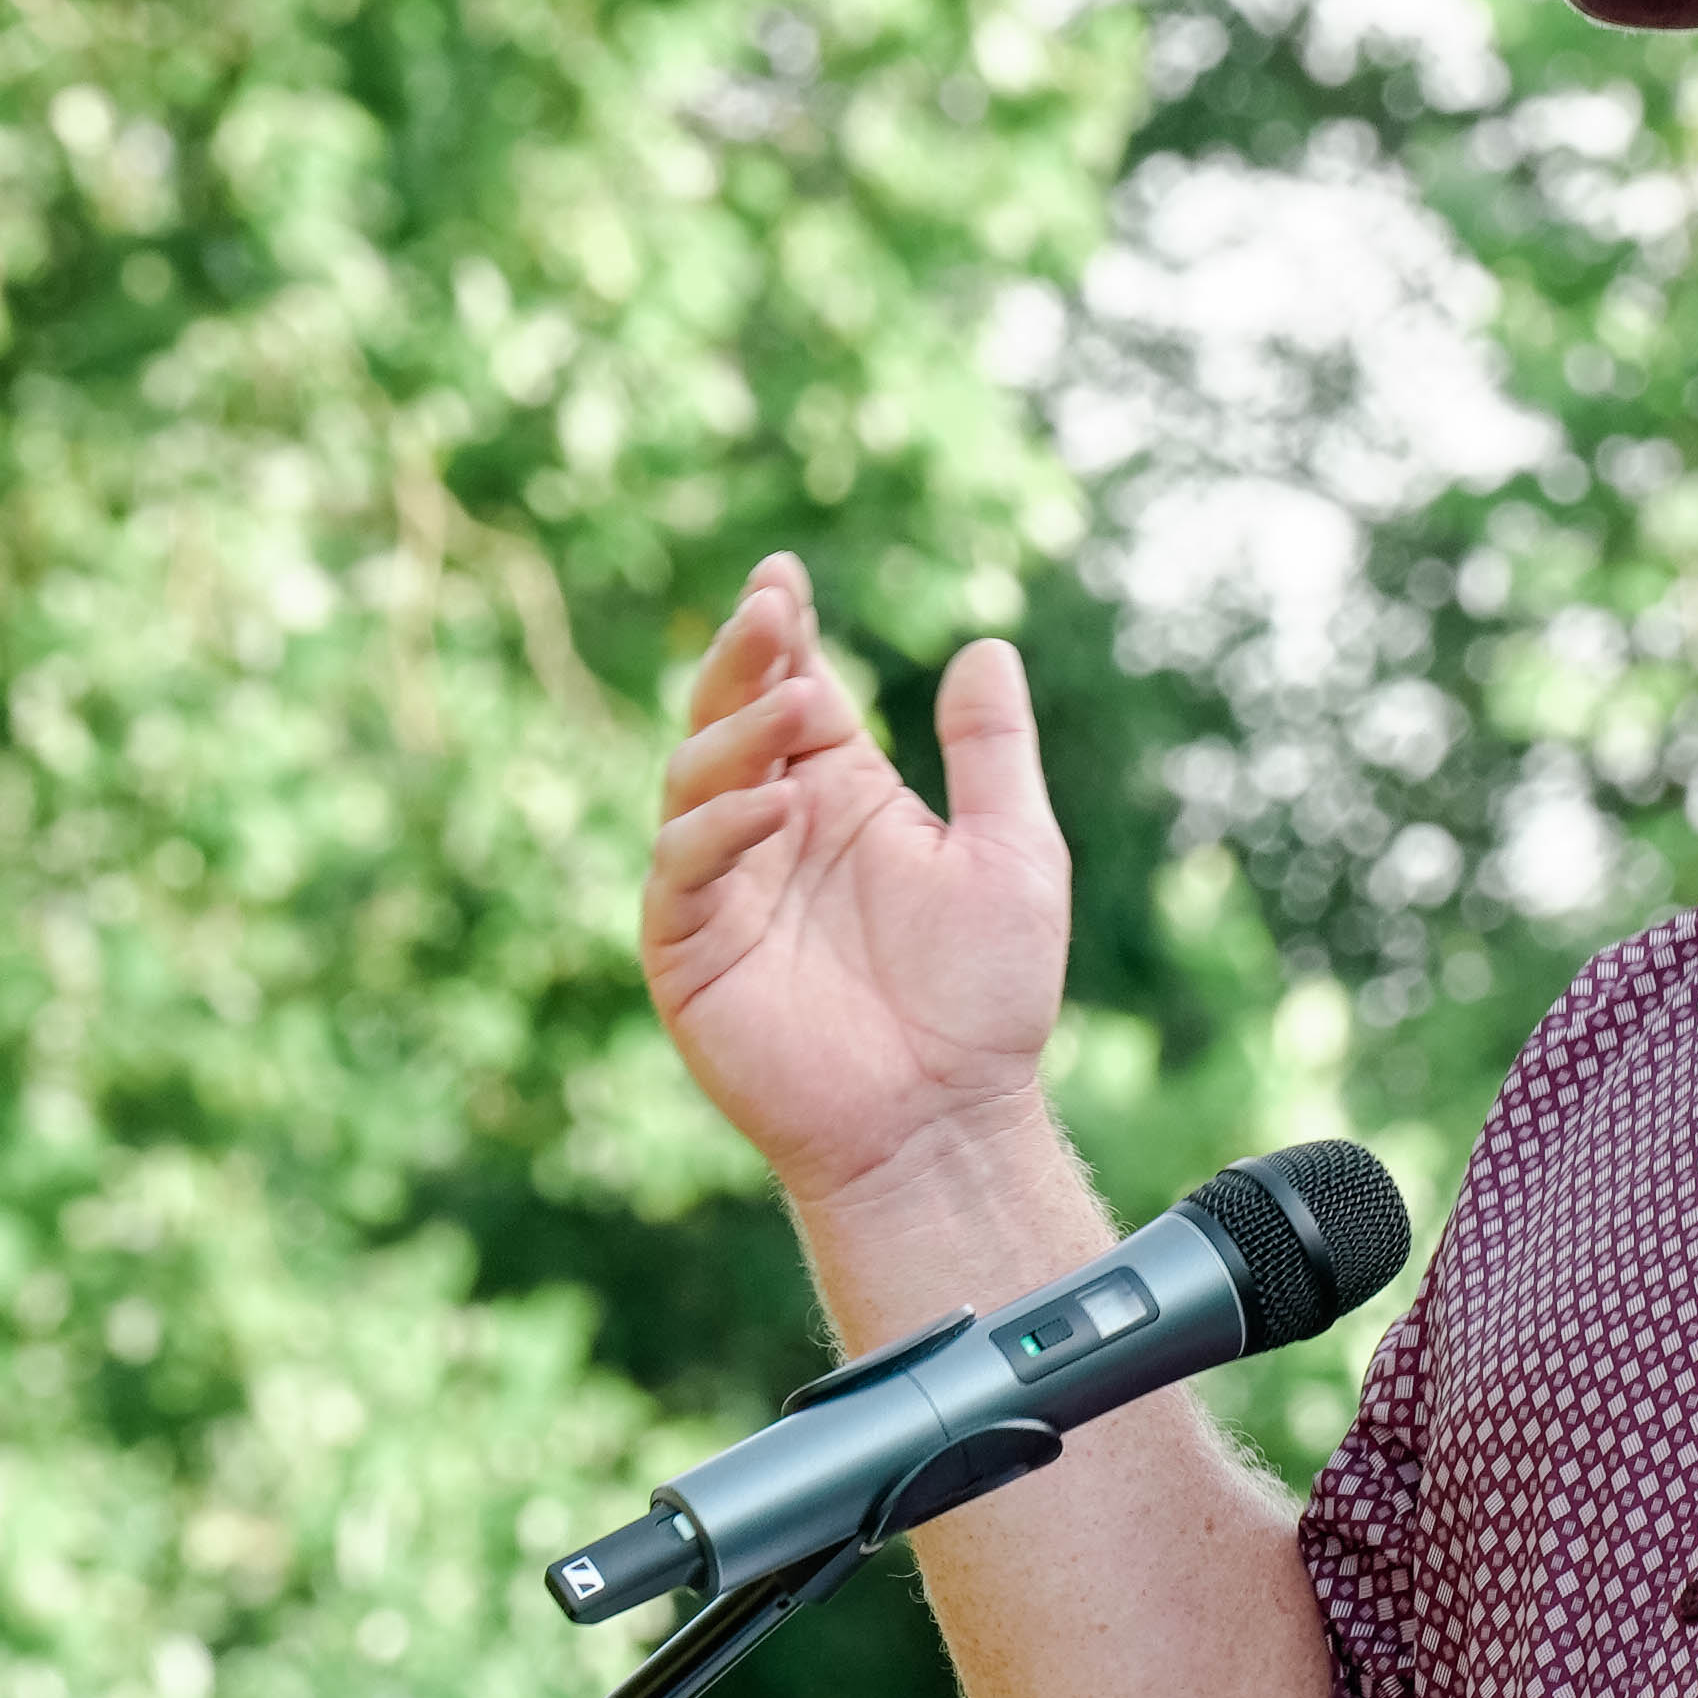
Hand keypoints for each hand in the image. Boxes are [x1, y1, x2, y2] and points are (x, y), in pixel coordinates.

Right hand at [639, 554, 1069, 1212]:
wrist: (948, 1120)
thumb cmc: (986, 1001)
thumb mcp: (1013, 853)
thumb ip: (992, 754)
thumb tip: (988, 644)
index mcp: (842, 799)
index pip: (795, 693)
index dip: (783, 635)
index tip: (785, 577)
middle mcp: (775, 831)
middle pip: (731, 719)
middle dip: (743, 660)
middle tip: (768, 610)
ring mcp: (726, 889)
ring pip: (695, 782)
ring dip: (736, 736)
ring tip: (790, 706)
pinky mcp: (691, 951)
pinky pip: (684, 872)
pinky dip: (718, 832)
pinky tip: (769, 810)